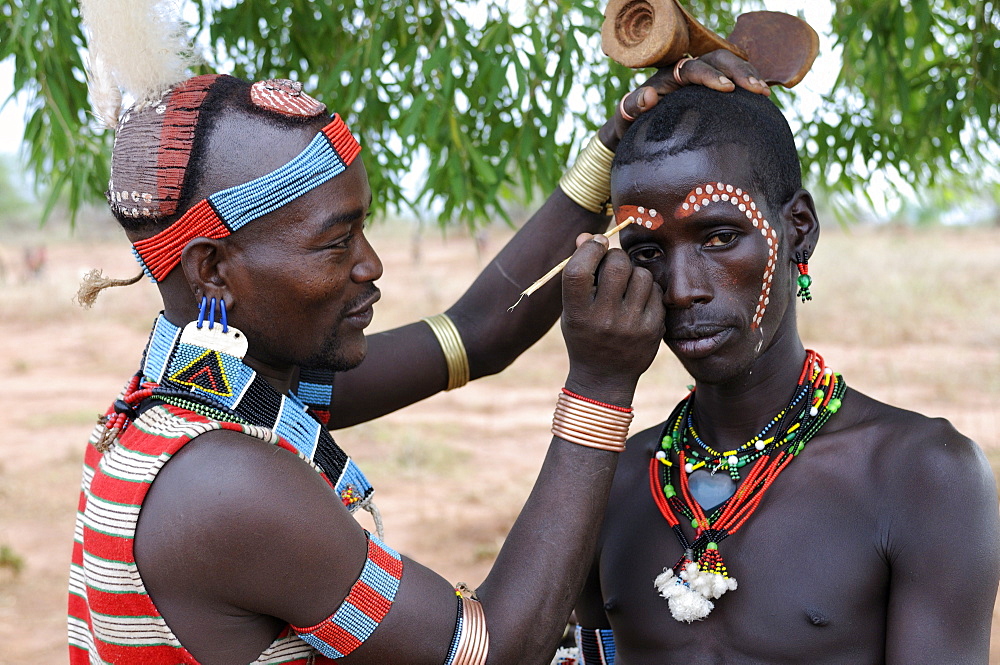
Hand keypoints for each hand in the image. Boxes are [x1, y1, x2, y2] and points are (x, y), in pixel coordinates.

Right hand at [560, 234, 664, 405]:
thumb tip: (589, 236)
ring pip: (641, 274)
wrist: (604, 378)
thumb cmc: (585, 334)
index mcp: (577, 314)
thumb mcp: (572, 308)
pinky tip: (637, 300)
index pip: (579, 270)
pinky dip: (647, 289)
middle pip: (616, 265)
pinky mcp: (653, 329)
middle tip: (612, 262)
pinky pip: (655, 290)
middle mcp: (603, 320)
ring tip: (625, 285)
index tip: (595, 244)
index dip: (589, 249)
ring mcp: (631, 326)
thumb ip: (579, 273)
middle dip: (615, 256)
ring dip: (633, 272)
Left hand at [598, 50, 770, 148]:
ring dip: (748, 75)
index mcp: (668, 75)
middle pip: (718, 59)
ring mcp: (700, 78)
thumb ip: (634, 105)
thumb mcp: (627, 117)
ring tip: (764, 92)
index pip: (693, 67)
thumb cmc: (630, 122)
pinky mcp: (710, 89)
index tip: (726, 88)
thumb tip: (649, 94)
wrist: (635, 127)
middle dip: (739, 70)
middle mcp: (686, 71)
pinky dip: (747, 84)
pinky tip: (763, 97)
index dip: (711, 75)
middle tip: (756, 88)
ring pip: (729, 65)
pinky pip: (732, 79)